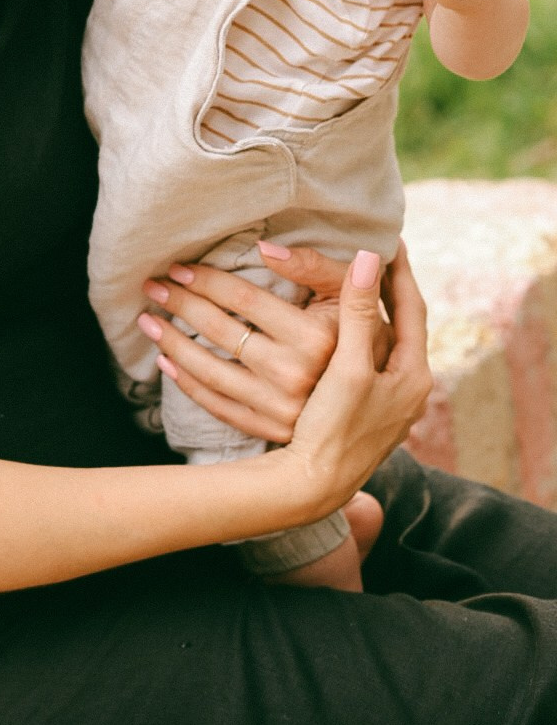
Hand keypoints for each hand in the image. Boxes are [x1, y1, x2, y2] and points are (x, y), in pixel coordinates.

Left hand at [139, 246, 393, 443]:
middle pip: (221, 332)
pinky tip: (166, 363)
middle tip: (152, 285)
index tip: (179, 267)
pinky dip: (186, 383)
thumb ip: (313, 266)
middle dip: (180, 304)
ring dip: (171, 342)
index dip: (208, 280)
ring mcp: (280, 408)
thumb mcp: (348, 295)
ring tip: (147, 321)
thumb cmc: (362, 336)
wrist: (375, 406)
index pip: (246, 300)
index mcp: (317, 338)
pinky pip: (217, 405)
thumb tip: (263, 247)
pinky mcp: (269, 429)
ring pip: (210, 371)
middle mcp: (297, 375)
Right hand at [281, 245, 432, 515]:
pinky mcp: (368, 410)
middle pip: (403, 324)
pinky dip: (359, 334)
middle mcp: (407, 387)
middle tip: (379, 255)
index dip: (401, 272)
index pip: (412, 308)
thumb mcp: (347, 368)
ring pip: (386, 342)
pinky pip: (369, 358)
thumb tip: (368, 260)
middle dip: (389, 289)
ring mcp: (389, 401)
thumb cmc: (334, 430)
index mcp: (412, 374)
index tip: (392, 239)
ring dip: (375, 311)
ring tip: (364, 282)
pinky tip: (344, 327)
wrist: (312, 485)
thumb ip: (358, 314)